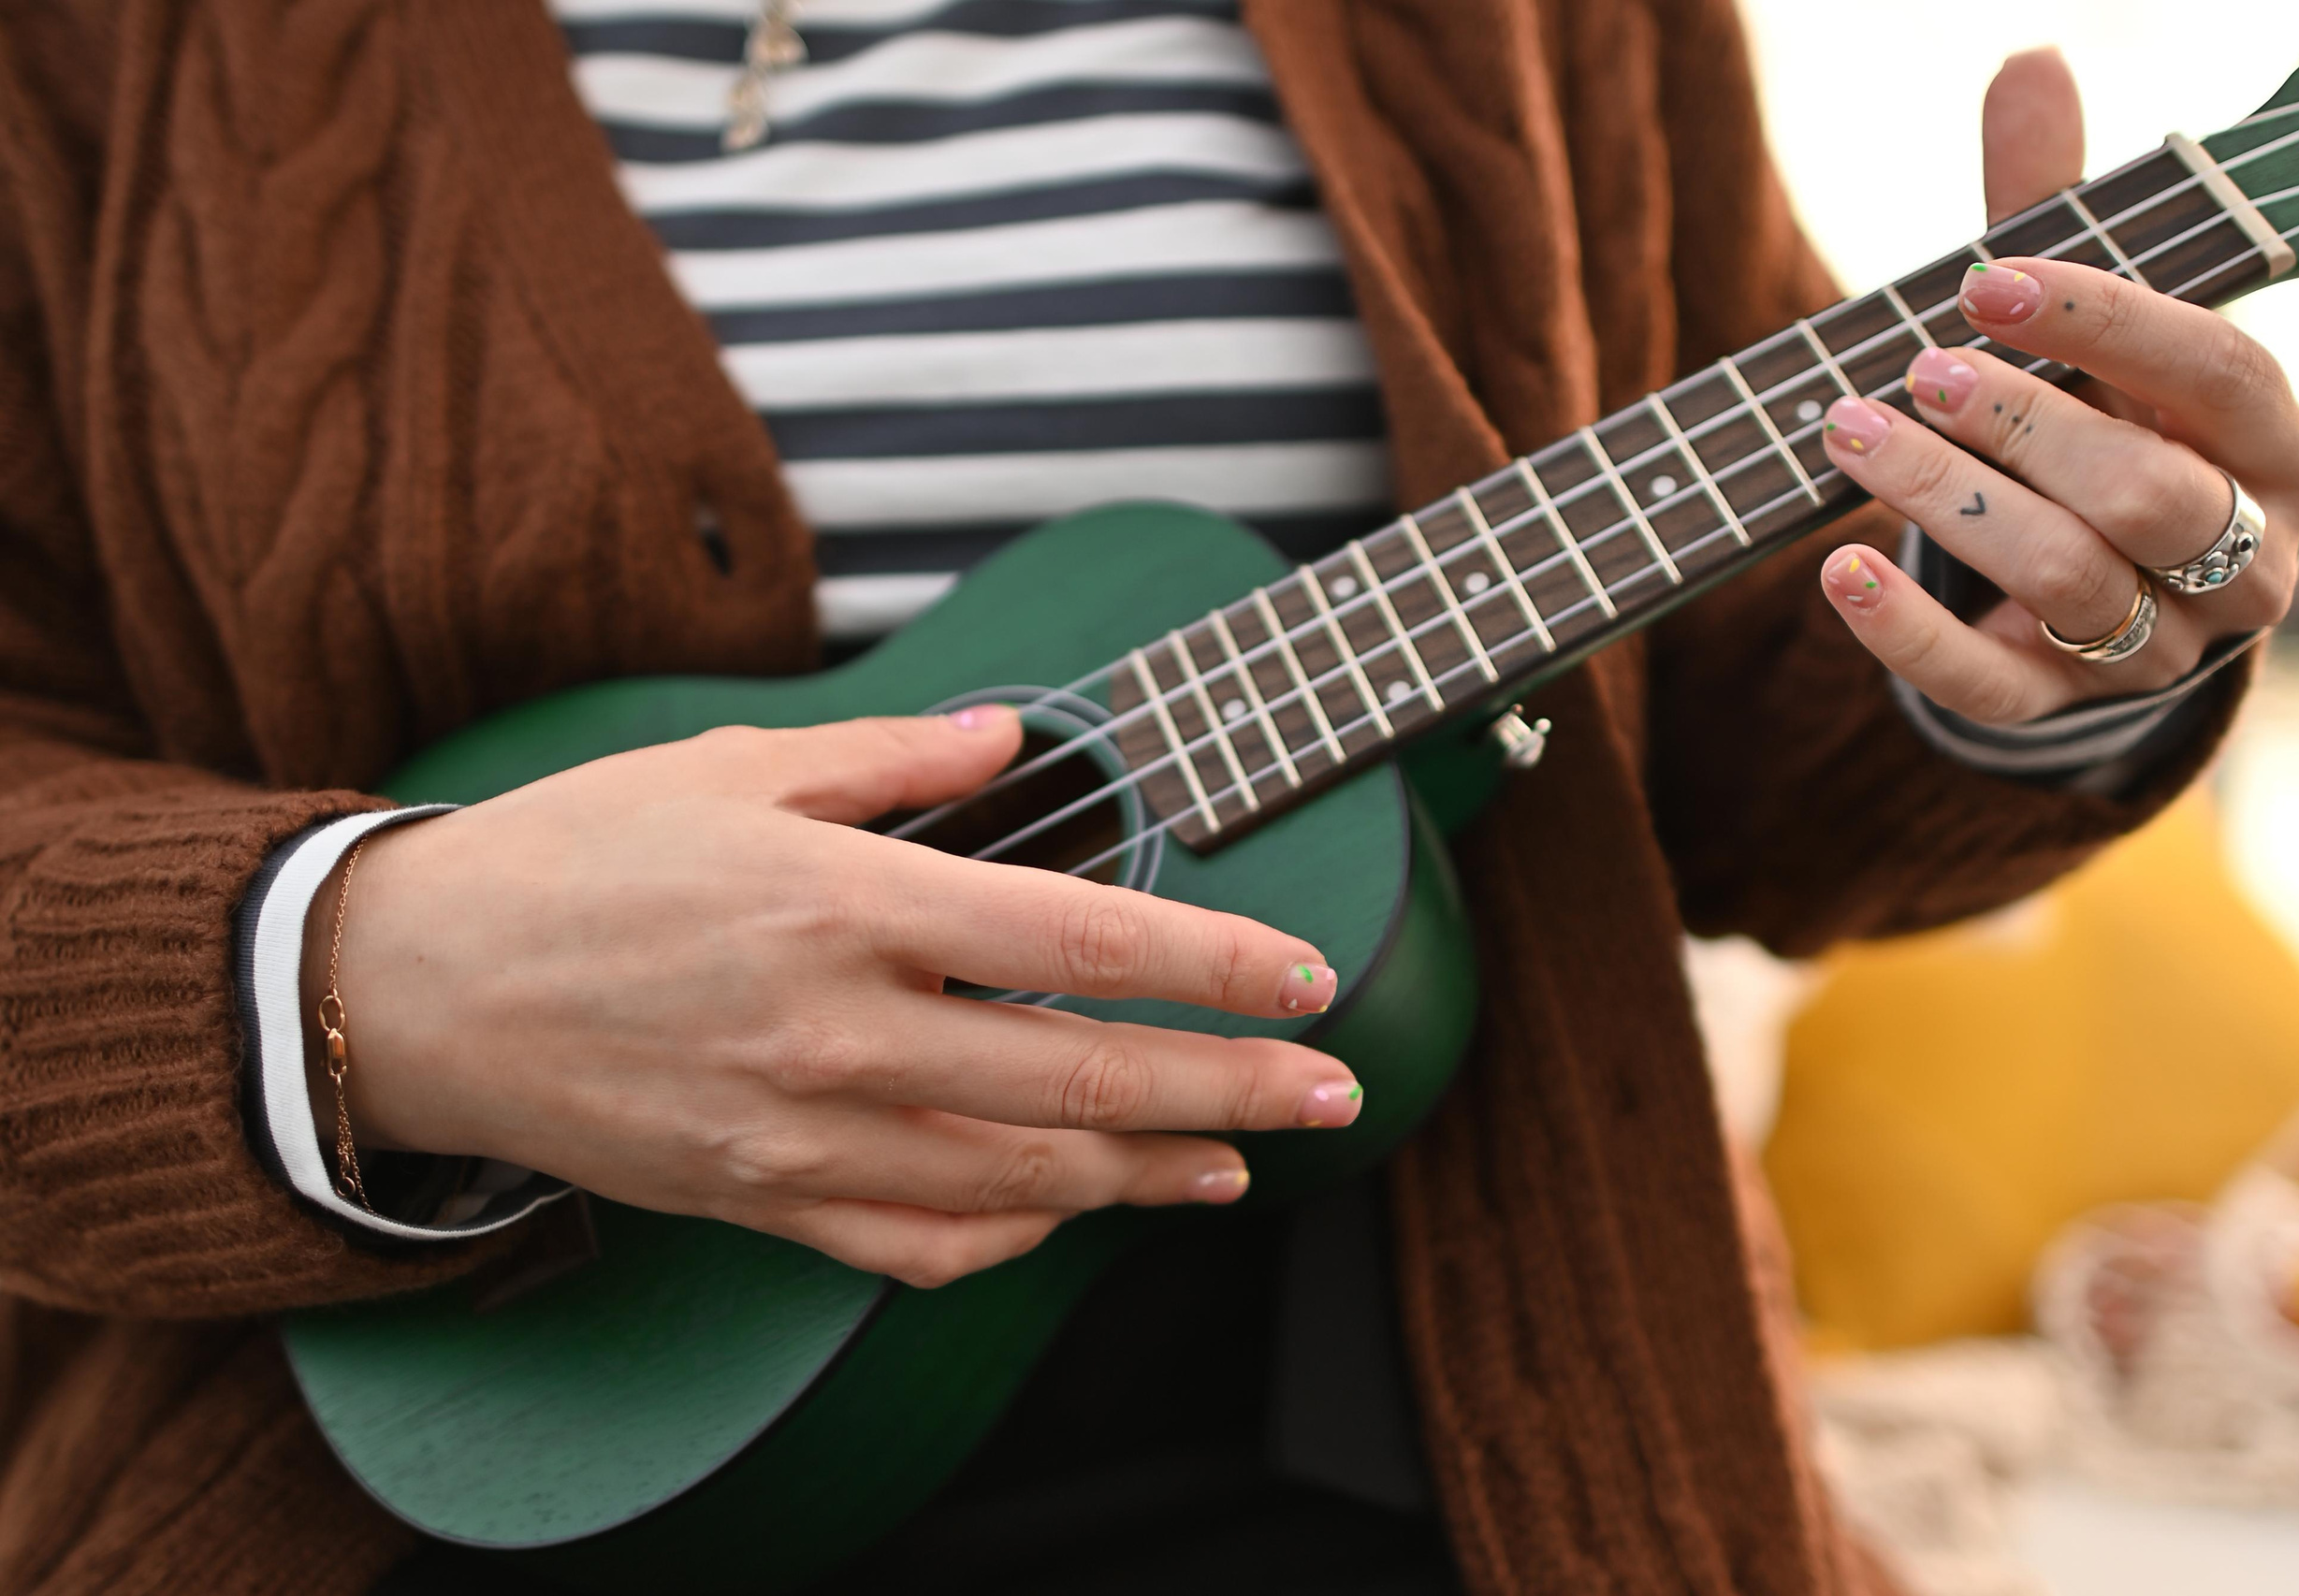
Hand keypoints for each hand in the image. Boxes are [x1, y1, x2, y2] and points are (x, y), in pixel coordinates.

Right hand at [306, 710, 1356, 1287]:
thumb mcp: (734, 765)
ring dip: (1152, 1176)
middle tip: (1335, 1093)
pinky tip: (1076, 1206)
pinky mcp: (761, 1202)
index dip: (1215, 967)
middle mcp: (837, 1031)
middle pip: (1084, 1081)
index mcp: (845, 900)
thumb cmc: (577, 856)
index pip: (1083, 943)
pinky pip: (923, 1244)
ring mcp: (800, 1135)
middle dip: (1232, 1091)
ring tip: (1241, 1160)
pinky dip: (1019, 1234)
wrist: (419, 991)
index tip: (1306, 980)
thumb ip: (894, 757)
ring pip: (1024, 1180)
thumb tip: (1014, 736)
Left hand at [1816, 48, 2298, 721]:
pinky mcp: (2061, 708)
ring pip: (2071, 584)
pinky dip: (1907, 634)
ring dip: (1952, 506)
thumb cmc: (2101, 426)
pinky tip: (1836, 569)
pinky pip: (1991, 689)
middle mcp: (2240, 557)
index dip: (2104, 322)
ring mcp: (2158, 648)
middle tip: (1915, 372)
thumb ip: (2062, 212)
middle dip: (2025, 426)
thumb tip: (2030, 61)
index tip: (1982, 280)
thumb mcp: (2089, 327)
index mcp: (2274, 448)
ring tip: (1852, 433)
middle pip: (2149, 494)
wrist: (2100, 590)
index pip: (2217, 372)